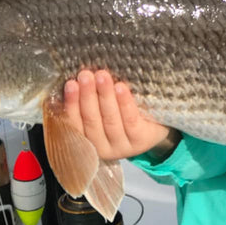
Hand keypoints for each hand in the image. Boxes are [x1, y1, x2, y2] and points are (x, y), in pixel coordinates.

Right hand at [63, 69, 177, 160]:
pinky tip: (120, 88)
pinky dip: (124, 103)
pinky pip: (130, 120)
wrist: (155, 126)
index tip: (70, 84)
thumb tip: (76, 78)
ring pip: (110, 120)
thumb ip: (90, 101)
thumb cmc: (123, 114)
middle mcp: (102, 149)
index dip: (71, 103)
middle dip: (87, 96)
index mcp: (88, 141)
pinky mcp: (140, 141)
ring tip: (101, 76)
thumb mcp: (103, 111)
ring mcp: (122, 147)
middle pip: (92, 121)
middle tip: (85, 75)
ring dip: (104, 96)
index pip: (75, 123)